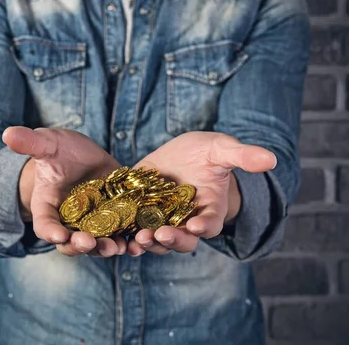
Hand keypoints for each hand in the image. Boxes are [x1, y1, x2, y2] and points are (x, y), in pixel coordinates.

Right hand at [3, 126, 125, 256]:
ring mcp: (92, 224)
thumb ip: (31, 142)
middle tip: (89, 242)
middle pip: (69, 243)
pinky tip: (135, 243)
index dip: (50, 231)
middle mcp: (68, 221)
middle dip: (79, 246)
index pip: (44, 224)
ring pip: (96, 245)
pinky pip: (119, 238)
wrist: (85, 156)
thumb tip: (8, 134)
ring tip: (115, 247)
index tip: (58, 234)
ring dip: (105, 249)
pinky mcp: (114, 221)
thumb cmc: (60, 150)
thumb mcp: (48, 144)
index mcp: (48, 206)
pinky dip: (128, 243)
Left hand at [127, 132, 276, 255]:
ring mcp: (163, 221)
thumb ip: (242, 155)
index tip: (197, 225)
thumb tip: (271, 159)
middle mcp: (187, 222)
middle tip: (161, 234)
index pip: (210, 224)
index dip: (205, 226)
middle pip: (183, 240)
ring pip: (157, 241)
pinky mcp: (140, 214)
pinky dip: (128, 238)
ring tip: (139, 238)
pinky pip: (134, 231)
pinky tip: (120, 239)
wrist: (180, 154)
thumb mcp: (222, 149)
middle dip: (173, 240)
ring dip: (148, 242)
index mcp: (210, 210)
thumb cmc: (206, 153)